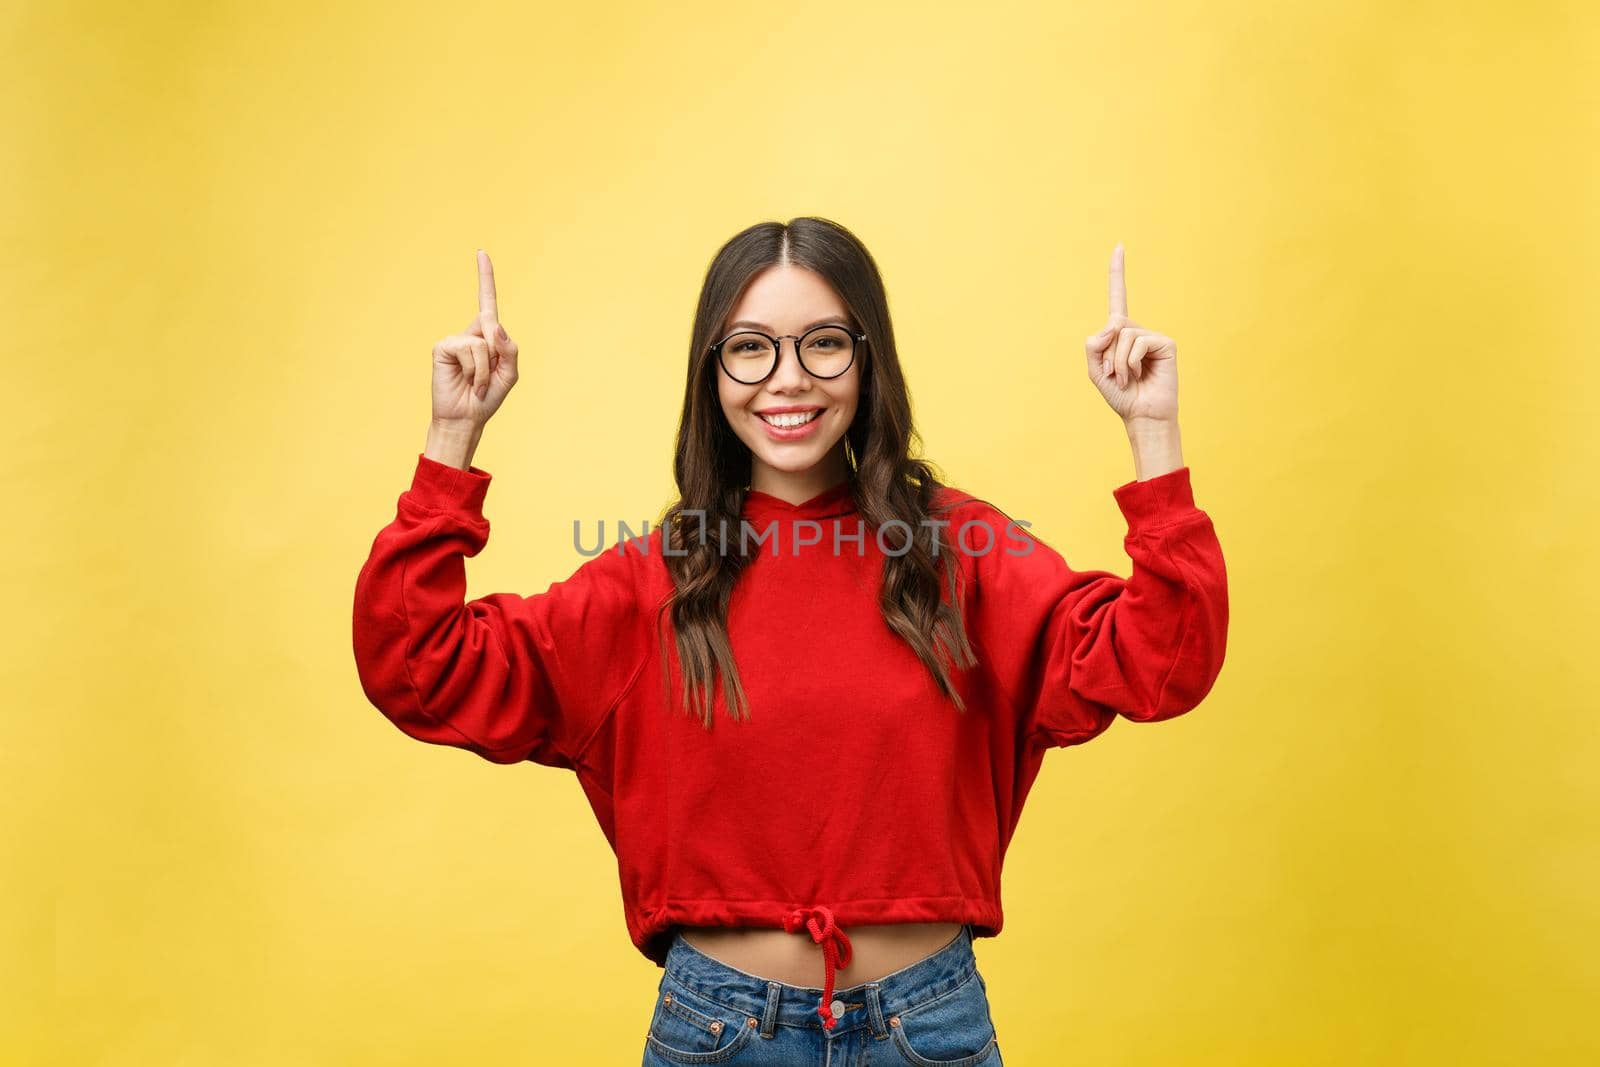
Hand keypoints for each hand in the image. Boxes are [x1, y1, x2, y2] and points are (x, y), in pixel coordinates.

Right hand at [430, 249, 520, 426]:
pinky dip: (476, 371)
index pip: (487, 302)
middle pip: (492, 326)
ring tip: (477, 384)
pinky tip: (467, 381)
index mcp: (487, 336)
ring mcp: (455, 339)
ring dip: (486, 370)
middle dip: (495, 358)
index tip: (481, 253)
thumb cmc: (488, 397)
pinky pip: (470, 350)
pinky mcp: (443, 346)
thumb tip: (493, 325)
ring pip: (483, 343)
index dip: (485, 277)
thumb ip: (509, 348)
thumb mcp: (510, 373)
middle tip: (484, 383)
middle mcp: (471, 333)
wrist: (466, 418)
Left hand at [1083, 243, 1177, 423]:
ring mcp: (1152, 335)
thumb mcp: (1095, 370)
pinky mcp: (1165, 343)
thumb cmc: (1121, 394)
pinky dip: (1131, 362)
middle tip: (1114, 375)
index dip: (1117, 272)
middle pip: (1112, 325)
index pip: (1118, 297)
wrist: (1142, 414)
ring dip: (1118, 363)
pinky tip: (1139, 375)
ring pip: (1123, 335)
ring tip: (1127, 379)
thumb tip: (1114, 324)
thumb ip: (1094, 344)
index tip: (1119, 246)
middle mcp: (1136, 330)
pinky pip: (1138, 343)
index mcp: (1119, 333)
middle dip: (1106, 354)